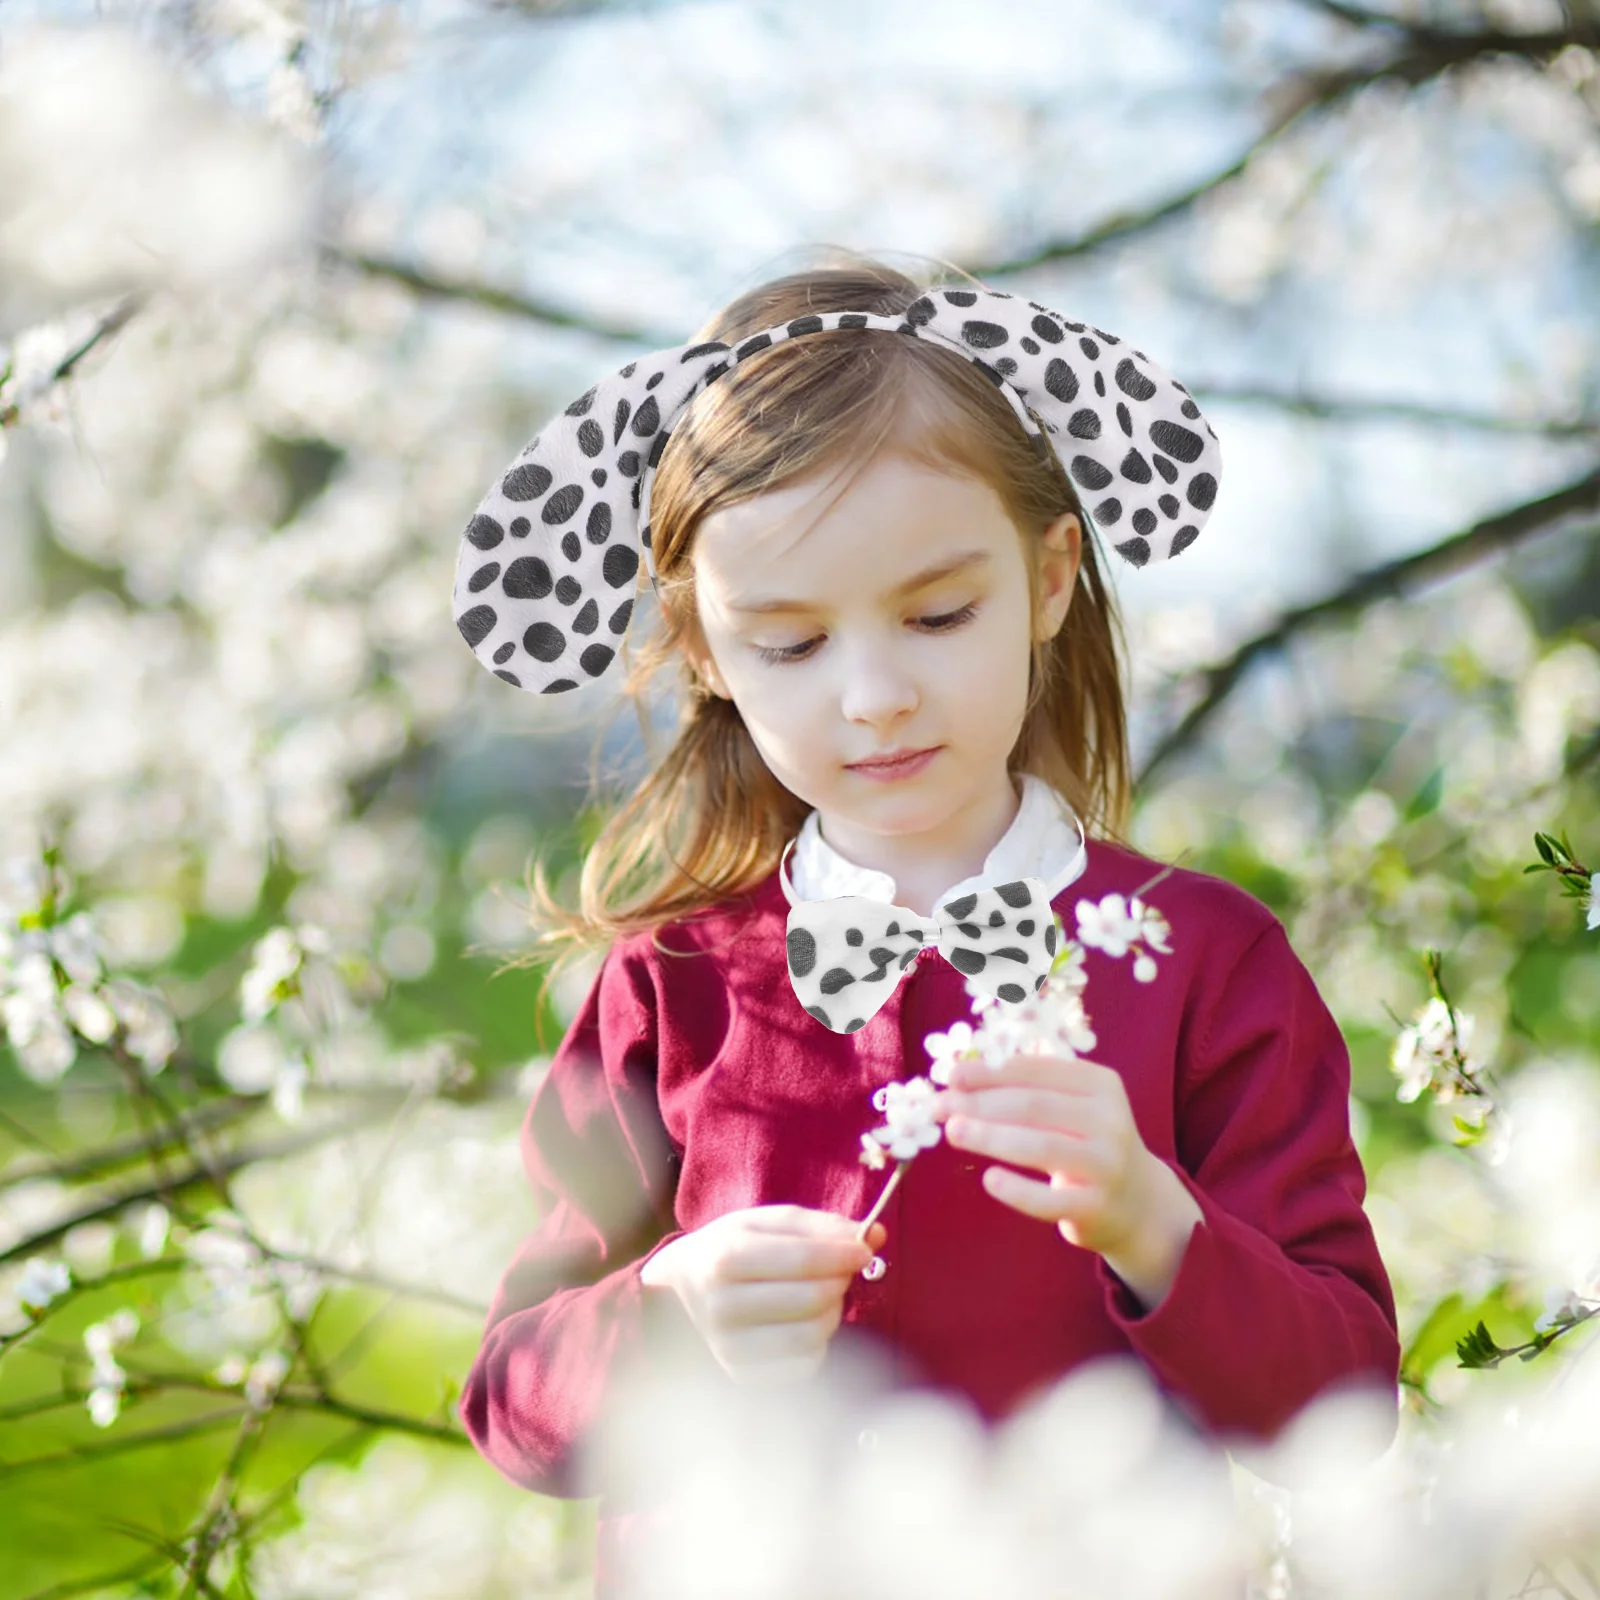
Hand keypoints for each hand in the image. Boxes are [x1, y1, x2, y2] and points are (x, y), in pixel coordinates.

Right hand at [639, 1205, 887, 1387]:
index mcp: (724, 1258)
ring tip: (822, 1295)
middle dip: (838, 1281)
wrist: (680, 1293)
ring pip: (812, 1336)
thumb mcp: (764, 1223)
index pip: (801, 1260)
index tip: (865, 1248)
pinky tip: (805, 1323)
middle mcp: (722, 1307)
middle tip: (840, 1270)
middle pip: (811, 1299)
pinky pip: (805, 1366)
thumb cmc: (731, 1250)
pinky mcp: (742, 1376)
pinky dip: (818, 1342)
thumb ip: (820, 1225)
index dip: (843, 1254)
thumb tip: (875, 1235)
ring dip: (832, 1312)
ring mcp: (729, 1348)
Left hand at [931, 1053, 1200, 1308]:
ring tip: (953, 1131)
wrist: (1138, 1203)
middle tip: (939, 1107)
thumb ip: (1028, 1090)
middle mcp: (1110, 1121)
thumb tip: (959, 1079)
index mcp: (1100, 1085)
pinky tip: (988, 1179)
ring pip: (1041, 1147)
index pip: (1037, 1071)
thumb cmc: (1086, 1143)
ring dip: (990, 1137)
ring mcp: (1107, 1165)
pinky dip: (1017, 1190)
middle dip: (980, 1104)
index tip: (951, 1077)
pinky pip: (1050, 1200)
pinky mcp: (1097, 1207)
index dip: (990, 1072)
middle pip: (1034, 1106)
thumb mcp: (1072, 1107)